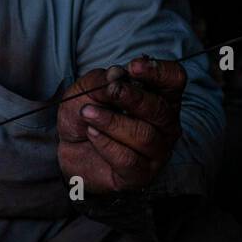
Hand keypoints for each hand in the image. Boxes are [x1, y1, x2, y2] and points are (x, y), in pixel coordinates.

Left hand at [57, 56, 185, 192]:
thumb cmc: (85, 116)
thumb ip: (100, 81)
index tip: (133, 67)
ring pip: (144, 136)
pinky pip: (129, 159)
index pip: (174, 79)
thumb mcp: (86, 91)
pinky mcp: (141, 174)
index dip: (158, 72)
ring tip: (88, 114)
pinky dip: (106, 144)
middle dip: (133, 98)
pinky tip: (91, 134)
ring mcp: (156, 151)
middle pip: (161, 110)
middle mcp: (165, 125)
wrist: (68, 148)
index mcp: (160, 97)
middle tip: (110, 91)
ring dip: (112, 122)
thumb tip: (116, 74)